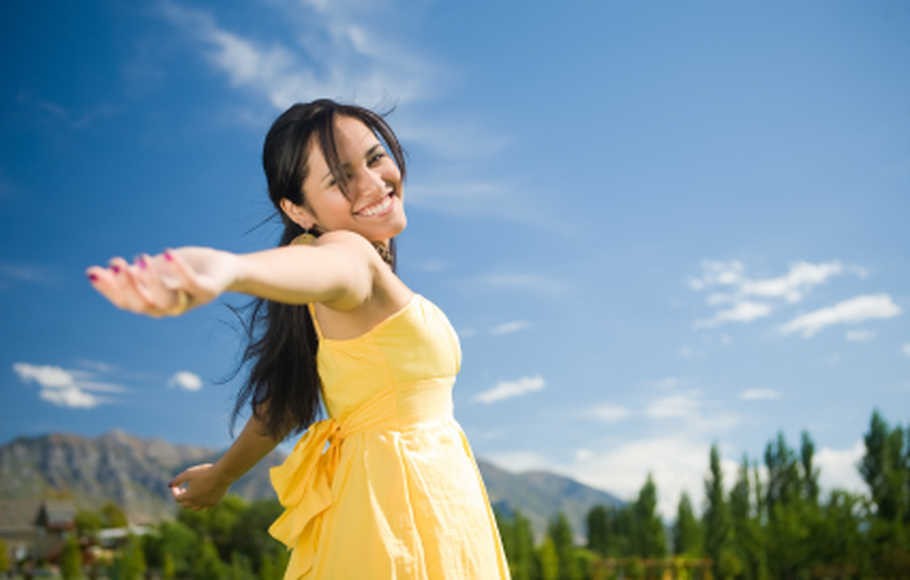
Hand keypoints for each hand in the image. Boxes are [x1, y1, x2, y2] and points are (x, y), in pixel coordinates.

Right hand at [85, 246, 239, 317]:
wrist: (223, 268)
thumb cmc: (183, 270)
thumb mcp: (152, 270)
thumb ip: (128, 274)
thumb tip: (91, 271)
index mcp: (153, 303)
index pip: (126, 303)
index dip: (109, 290)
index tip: (93, 272)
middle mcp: (170, 307)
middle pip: (145, 306)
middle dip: (128, 287)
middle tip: (116, 264)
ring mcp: (190, 301)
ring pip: (167, 301)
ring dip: (151, 282)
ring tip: (140, 258)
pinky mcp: (208, 291)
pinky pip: (193, 284)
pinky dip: (180, 271)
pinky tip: (166, 253)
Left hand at [168, 463, 230, 510]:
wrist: (222, 474)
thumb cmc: (204, 472)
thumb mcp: (189, 473)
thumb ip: (178, 479)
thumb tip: (170, 485)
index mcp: (188, 496)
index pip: (177, 498)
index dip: (175, 491)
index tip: (176, 485)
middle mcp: (196, 503)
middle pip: (184, 505)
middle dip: (182, 497)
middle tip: (184, 489)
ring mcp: (205, 504)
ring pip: (194, 508)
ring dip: (191, 502)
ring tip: (193, 493)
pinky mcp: (214, 503)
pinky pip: (205, 507)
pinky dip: (201, 503)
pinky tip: (203, 495)